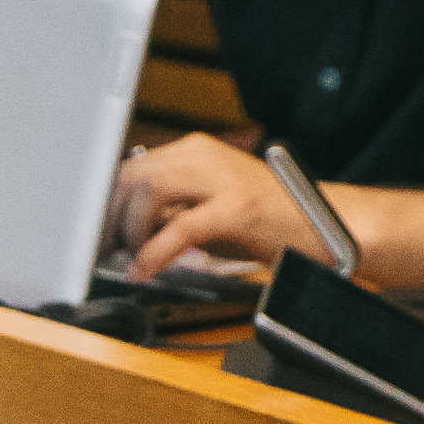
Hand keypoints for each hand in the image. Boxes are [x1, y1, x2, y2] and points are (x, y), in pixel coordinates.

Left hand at [115, 134, 320, 275]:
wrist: (330, 225)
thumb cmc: (268, 223)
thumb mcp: (209, 210)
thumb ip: (170, 211)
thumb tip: (122, 229)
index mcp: (196, 152)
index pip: (133, 168)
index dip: (106, 202)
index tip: (94, 233)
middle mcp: (206, 156)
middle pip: (133, 175)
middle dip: (110, 216)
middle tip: (105, 250)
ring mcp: (223, 179)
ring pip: (150, 191)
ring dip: (132, 230)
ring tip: (134, 257)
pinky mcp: (237, 207)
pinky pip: (180, 227)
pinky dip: (154, 253)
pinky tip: (145, 270)